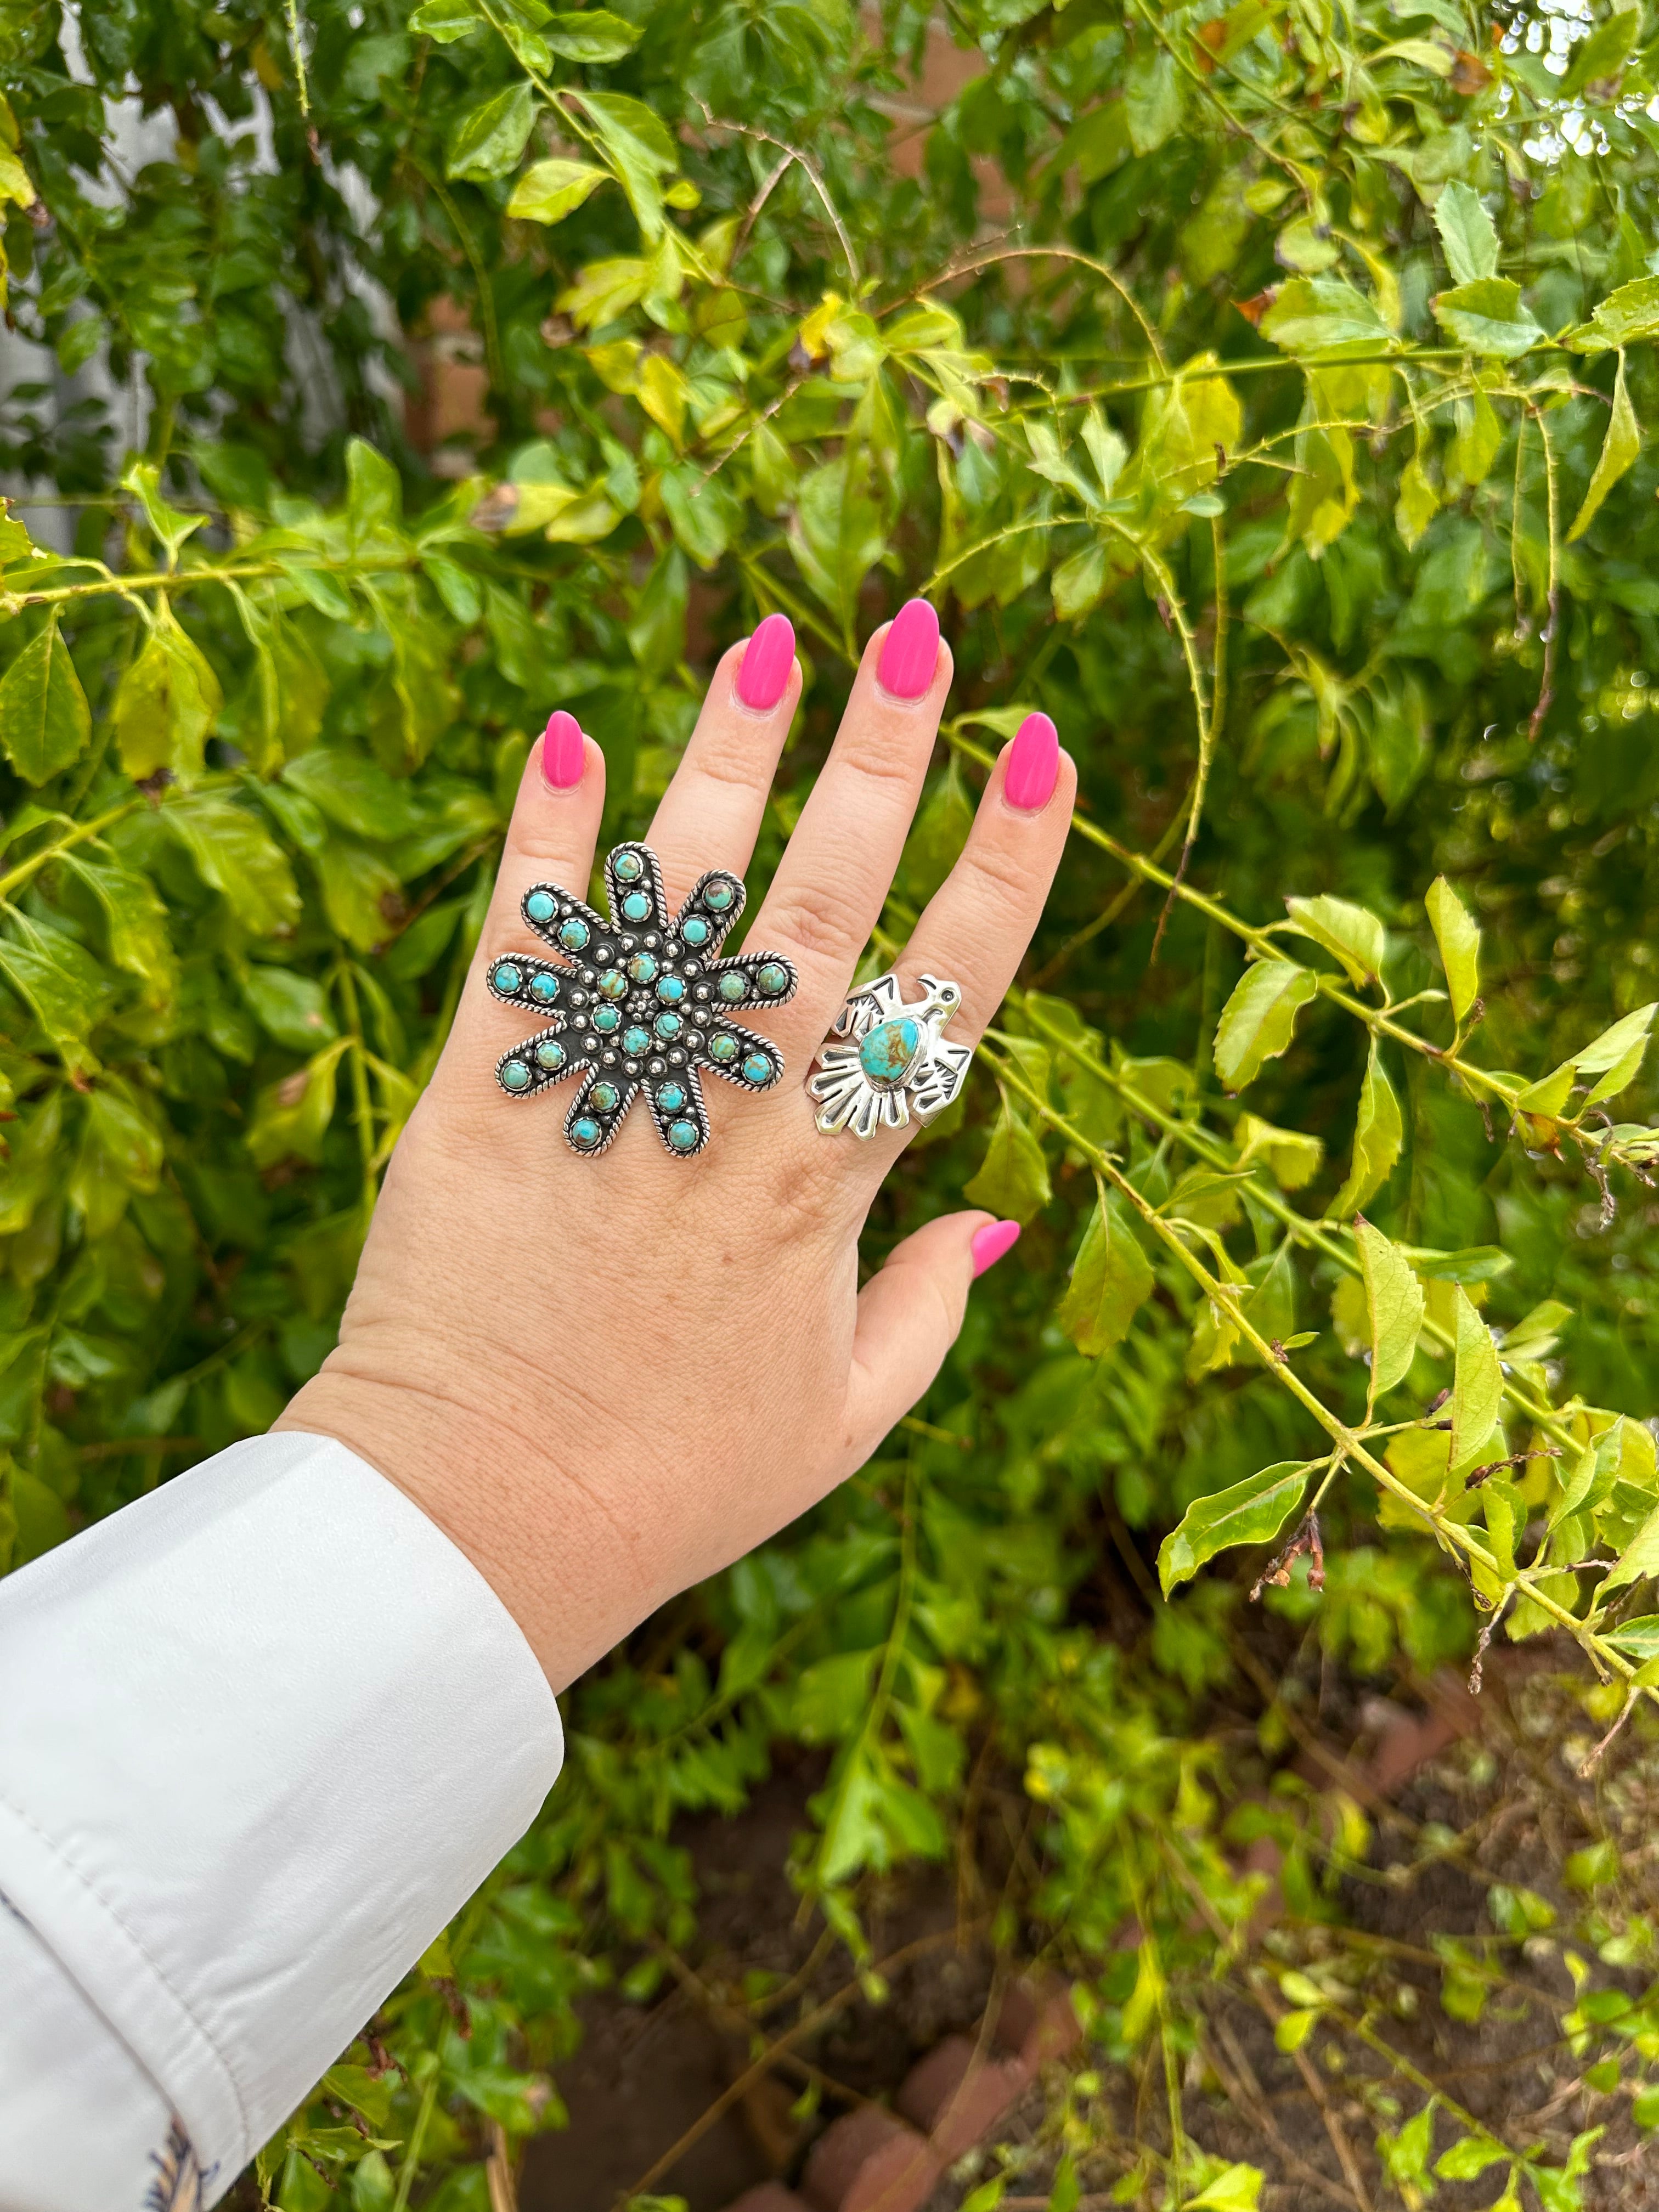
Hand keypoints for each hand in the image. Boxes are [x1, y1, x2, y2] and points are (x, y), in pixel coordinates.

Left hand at [277, 603, 1073, 1686]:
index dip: (1007, 864)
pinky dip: (548, 844)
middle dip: (884, 759)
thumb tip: (1004, 1215)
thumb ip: (929, 1305)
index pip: (947, 990)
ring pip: (685, 895)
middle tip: (918, 633)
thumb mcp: (842, 1419)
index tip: (1048, 751)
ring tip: (765, 640)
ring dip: (727, 759)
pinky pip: (528, 944)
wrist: (483, 1520)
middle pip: (828, 901)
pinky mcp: (485, 1089)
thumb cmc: (676, 1481)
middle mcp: (736, 1111)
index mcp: (833, 1184)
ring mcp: (612, 1088)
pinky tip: (563, 739)